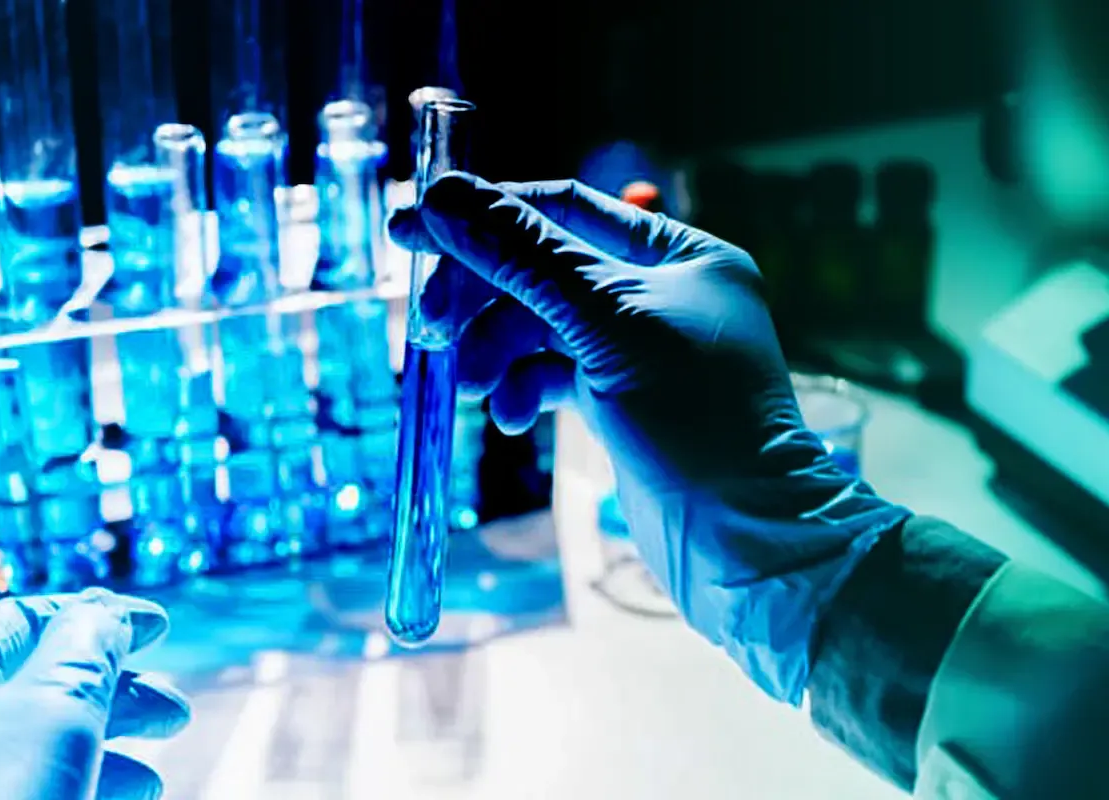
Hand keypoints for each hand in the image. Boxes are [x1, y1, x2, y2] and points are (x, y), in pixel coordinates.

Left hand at [0, 589, 189, 799]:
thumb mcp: (54, 710)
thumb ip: (87, 647)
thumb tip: (104, 611)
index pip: (20, 623)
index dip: (95, 616)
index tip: (159, 626)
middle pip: (39, 688)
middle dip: (116, 695)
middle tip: (173, 712)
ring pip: (41, 751)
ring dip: (110, 754)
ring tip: (152, 783)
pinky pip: (35, 793)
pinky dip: (86, 790)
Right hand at [390, 174, 910, 702]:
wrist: (741, 539)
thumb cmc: (695, 419)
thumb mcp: (606, 322)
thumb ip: (523, 257)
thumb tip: (444, 196)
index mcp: (678, 254)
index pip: (563, 210)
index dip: (484, 215)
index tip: (412, 225)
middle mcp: (661, 293)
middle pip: (543, 269)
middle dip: (484, 297)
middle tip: (429, 325)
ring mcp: (639, 350)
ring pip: (541, 327)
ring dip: (497, 351)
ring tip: (475, 386)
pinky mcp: (621, 400)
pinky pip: (553, 376)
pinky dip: (523, 390)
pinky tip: (510, 418)